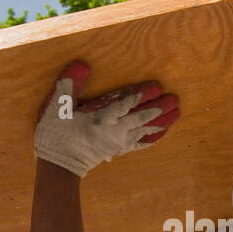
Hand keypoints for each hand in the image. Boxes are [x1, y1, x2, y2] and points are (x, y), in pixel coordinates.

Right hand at [33, 61, 179, 177]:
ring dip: (161, 121)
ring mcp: (117, 143)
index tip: (156, 87)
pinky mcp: (117, 150)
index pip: (125, 105)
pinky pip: (140, 143)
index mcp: (100, 120)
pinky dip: (153, 136)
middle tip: (174, 99)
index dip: (141, 96)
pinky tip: (163, 131)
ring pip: (144, 130)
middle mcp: (113, 132)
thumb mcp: (55, 109)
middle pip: (141, 118)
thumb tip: (82, 65)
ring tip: (177, 112)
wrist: (58, 166)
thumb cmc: (56, 135)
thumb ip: (68, 86)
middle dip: (159, 108)